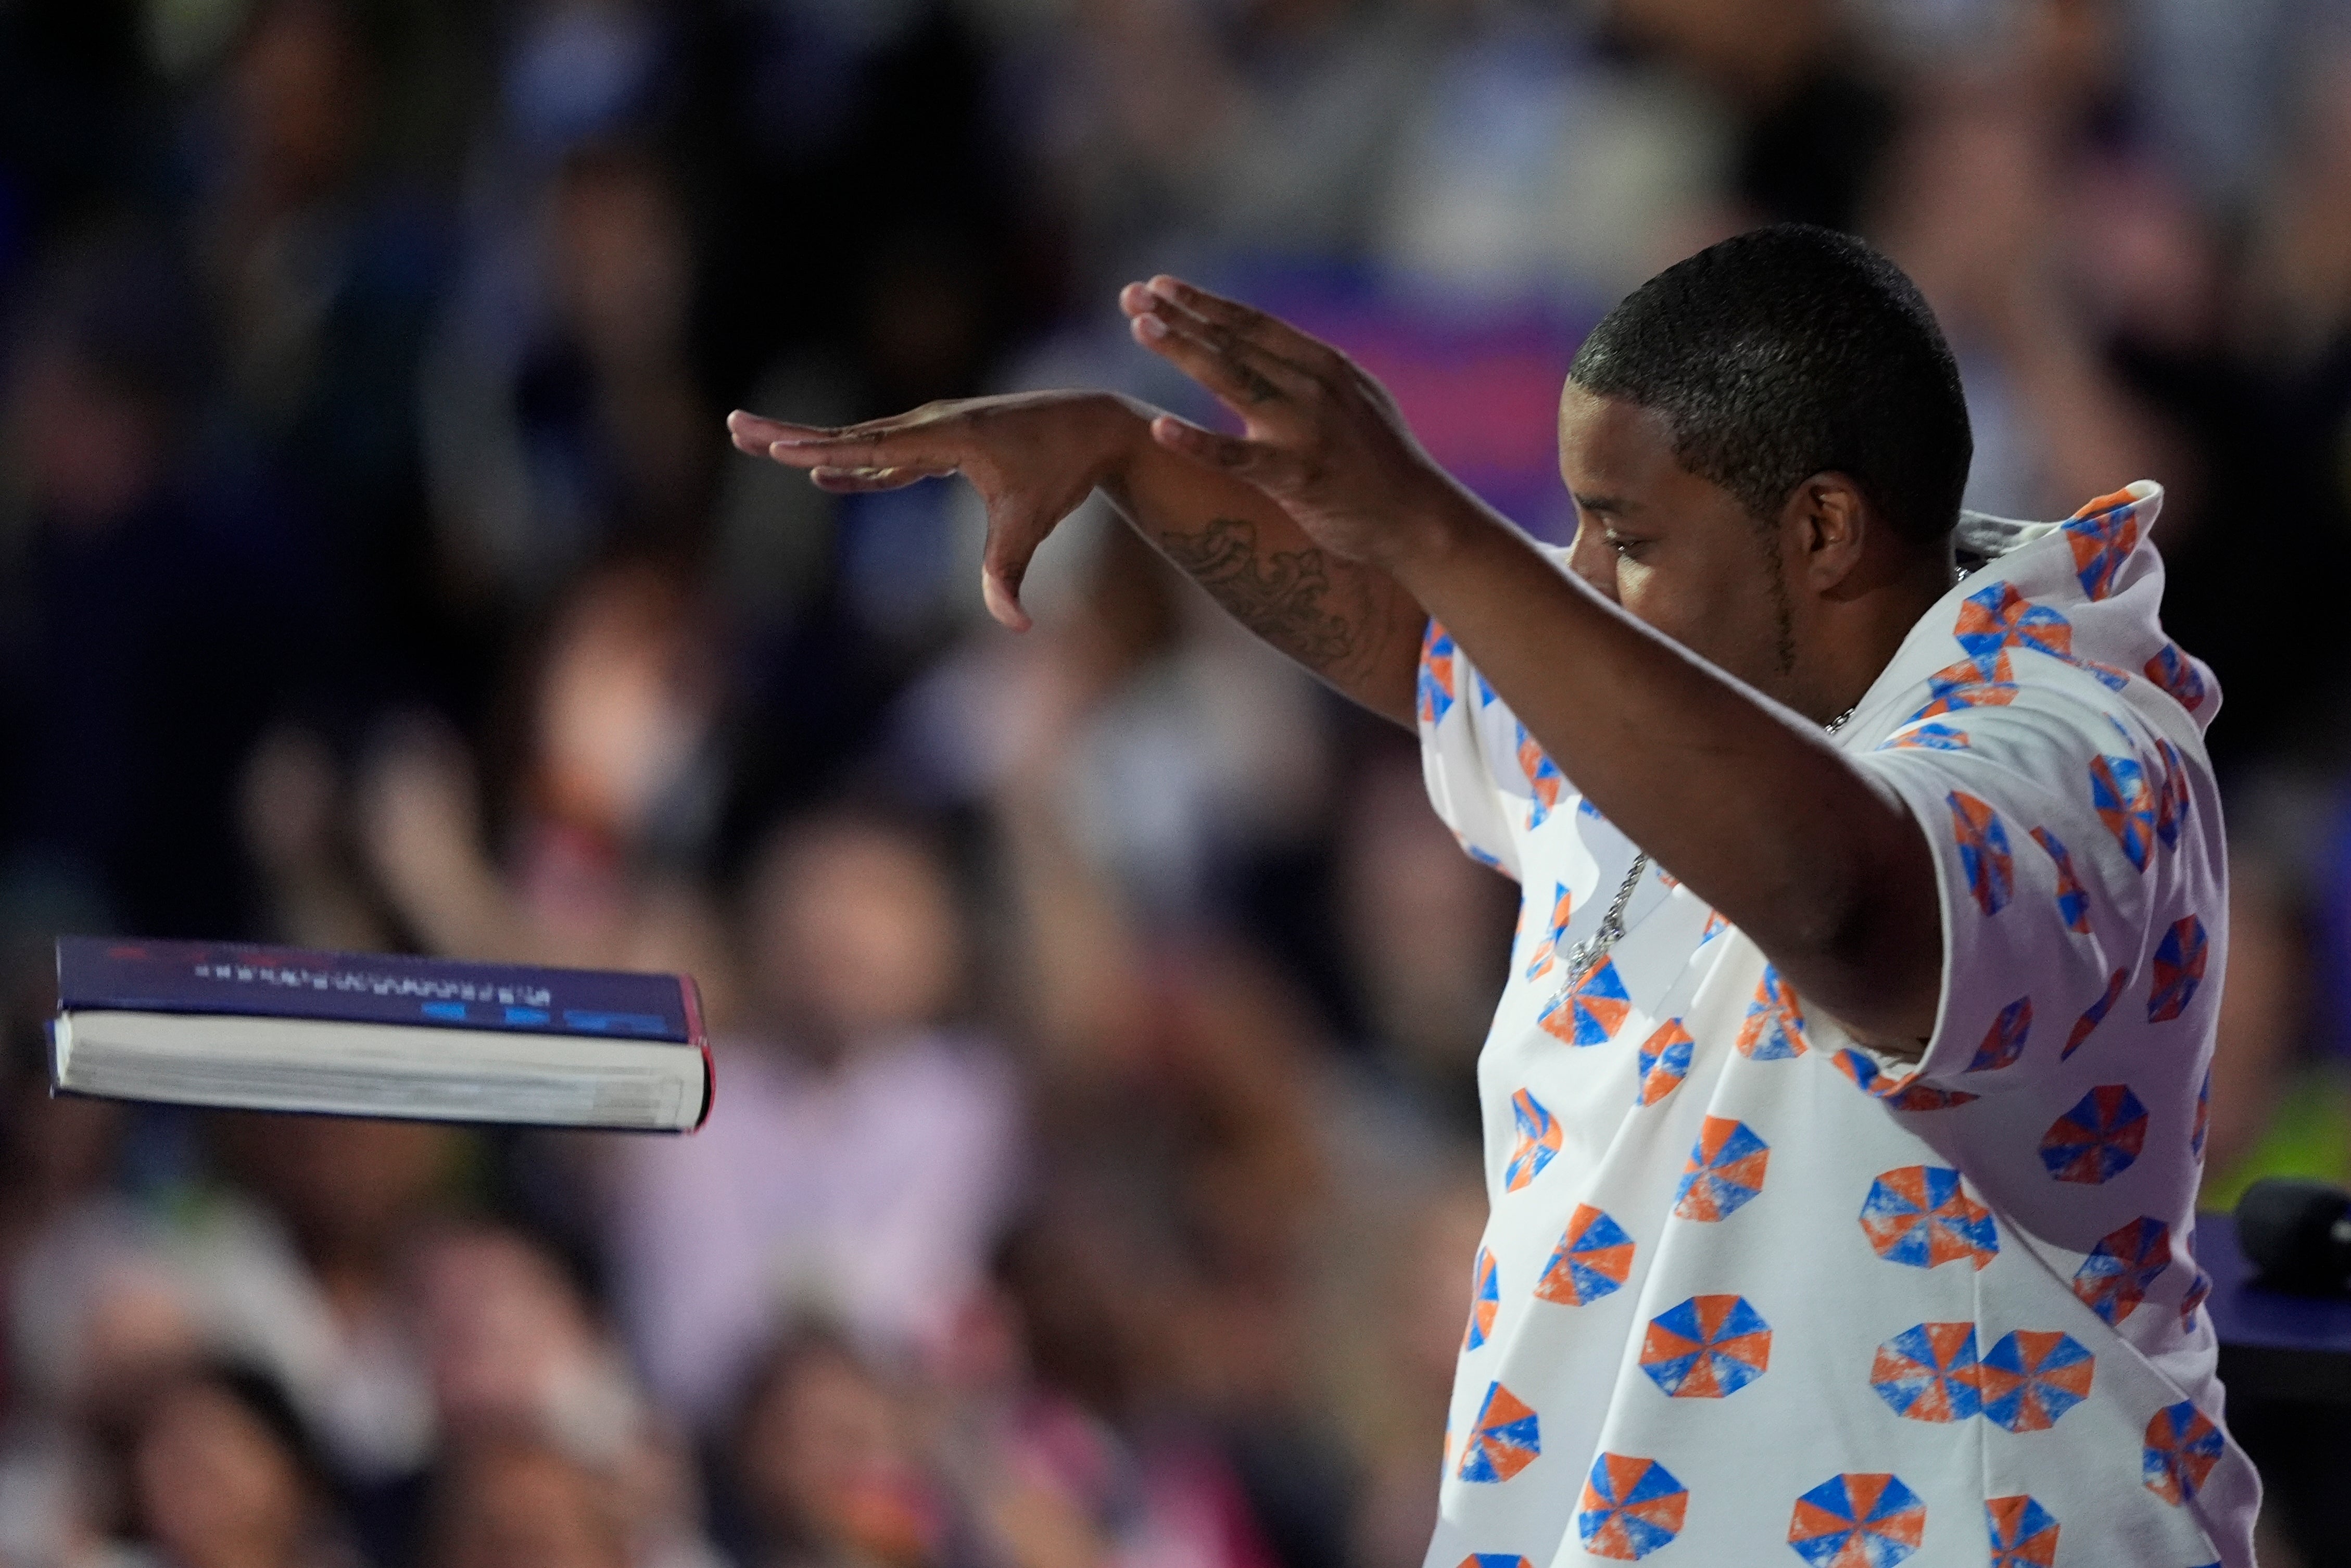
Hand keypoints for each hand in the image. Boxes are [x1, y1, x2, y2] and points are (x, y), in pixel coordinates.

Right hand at [728, 392, 1138, 630]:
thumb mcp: (1034, 521)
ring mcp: (934, 432)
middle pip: (850, 435)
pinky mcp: (941, 445)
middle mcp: (933, 424)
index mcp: (947, 435)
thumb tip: (1014, 625)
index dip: (822, 450)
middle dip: (791, 435)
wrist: (1094, 426)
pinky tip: (827, 474)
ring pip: (863, 442)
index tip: (779, 449)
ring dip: (813, 445)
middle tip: (736, 425)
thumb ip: (1010, 571)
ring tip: (761, 442)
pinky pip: (888, 456)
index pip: (872, 445)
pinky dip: (855, 465)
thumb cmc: (1064, 470)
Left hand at [1119, 276, 1467, 571]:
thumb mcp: (1350, 401)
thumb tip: (1260, 357)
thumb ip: (1305, 378)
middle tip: (1130, 296)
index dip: (1204, 302)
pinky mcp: (1298, 477)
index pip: (1253, 324)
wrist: (1417, 518)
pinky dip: (1197, 442)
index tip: (1160, 285)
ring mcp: (1306, 430)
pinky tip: (1159, 429)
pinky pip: (1237, 458)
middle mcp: (1314, 387)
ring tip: (1139, 328)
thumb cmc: (1378, 463)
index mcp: (1325, 365)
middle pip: (1234, 342)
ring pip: (1232, 381)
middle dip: (1179, 316)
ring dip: (1182, 350)